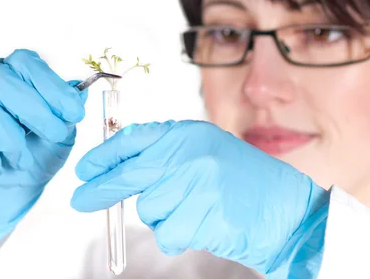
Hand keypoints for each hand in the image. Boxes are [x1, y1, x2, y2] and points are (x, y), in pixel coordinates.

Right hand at [0, 49, 87, 262]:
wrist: (5, 198)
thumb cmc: (33, 157)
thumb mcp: (60, 136)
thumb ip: (67, 113)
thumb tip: (82, 91)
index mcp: (9, 76)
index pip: (24, 61)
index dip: (51, 85)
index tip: (75, 112)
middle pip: (0, 79)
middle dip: (36, 110)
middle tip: (58, 134)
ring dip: (13, 141)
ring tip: (22, 159)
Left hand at [71, 120, 329, 278]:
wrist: (290, 211)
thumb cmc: (248, 184)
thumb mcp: (208, 154)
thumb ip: (168, 156)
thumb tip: (121, 169)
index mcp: (191, 133)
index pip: (135, 138)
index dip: (104, 154)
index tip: (84, 168)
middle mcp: (191, 153)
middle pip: (130, 174)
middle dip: (100, 189)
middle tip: (79, 200)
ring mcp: (197, 183)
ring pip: (148, 209)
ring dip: (163, 218)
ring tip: (195, 212)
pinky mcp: (203, 214)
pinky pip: (167, 234)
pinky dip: (178, 237)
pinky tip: (203, 227)